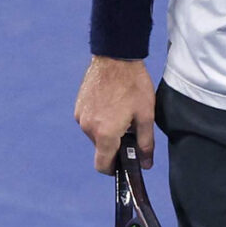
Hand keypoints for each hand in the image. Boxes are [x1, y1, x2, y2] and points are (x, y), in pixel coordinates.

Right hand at [76, 57, 157, 172]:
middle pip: (101, 148)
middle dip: (115, 144)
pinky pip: (89, 121)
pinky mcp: (78, 106)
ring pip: (95, 134)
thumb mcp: (146, 116)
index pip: (102, 165)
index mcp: (105, 134)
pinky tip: (112, 104)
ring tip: (122, 112)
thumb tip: (145, 164)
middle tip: (130, 128)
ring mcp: (80, 116)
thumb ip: (145, 143)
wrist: (115, 57)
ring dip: (107, 131)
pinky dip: (100, 119)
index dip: (113, 169)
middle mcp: (88, 128)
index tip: (123, 164)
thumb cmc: (134, 85)